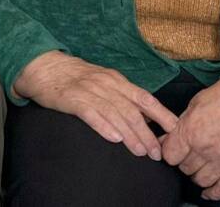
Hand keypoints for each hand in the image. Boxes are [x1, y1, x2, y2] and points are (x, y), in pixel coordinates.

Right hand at [13, 51, 177, 160]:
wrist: (44, 66)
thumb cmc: (75, 77)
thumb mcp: (102, 80)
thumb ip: (122, 96)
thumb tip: (145, 117)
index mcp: (116, 80)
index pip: (145, 98)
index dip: (162, 114)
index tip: (176, 130)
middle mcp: (106, 84)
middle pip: (132, 111)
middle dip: (148, 133)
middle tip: (158, 153)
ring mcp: (89, 91)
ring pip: (116, 114)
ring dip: (130, 135)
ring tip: (140, 152)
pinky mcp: (72, 99)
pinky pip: (91, 113)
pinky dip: (104, 126)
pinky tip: (113, 138)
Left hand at [160, 78, 219, 200]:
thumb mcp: (196, 103)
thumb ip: (182, 122)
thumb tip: (168, 135)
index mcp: (191, 132)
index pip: (169, 155)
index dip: (169, 151)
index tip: (172, 148)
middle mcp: (205, 150)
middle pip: (184, 168)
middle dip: (184, 161)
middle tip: (188, 154)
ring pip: (201, 180)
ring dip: (197, 175)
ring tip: (199, 166)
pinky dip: (214, 193)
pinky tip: (208, 192)